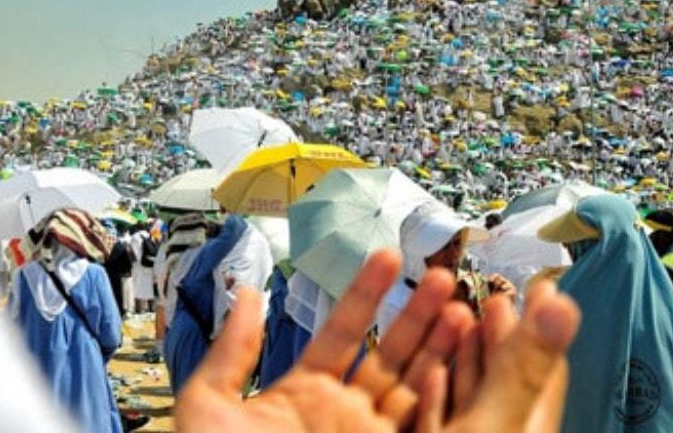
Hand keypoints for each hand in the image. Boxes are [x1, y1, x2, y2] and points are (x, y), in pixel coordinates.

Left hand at [175, 250, 579, 432]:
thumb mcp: (210, 404)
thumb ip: (233, 350)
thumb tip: (252, 294)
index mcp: (304, 394)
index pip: (343, 333)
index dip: (365, 294)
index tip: (387, 256)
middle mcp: (344, 417)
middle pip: (390, 355)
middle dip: (418, 315)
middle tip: (444, 276)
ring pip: (414, 387)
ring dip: (439, 348)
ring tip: (462, 306)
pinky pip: (419, 423)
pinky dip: (441, 393)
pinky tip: (459, 358)